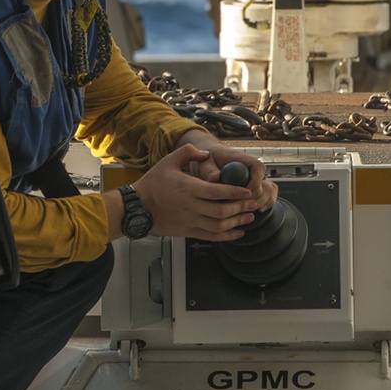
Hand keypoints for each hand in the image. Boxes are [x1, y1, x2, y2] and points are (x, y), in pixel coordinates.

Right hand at [130, 142, 270, 241]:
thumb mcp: (168, 161)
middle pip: (222, 211)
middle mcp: (191, 207)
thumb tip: (205, 153)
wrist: (137, 207)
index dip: (235, 192)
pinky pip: (211, 237)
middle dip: (240, 208)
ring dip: (237, 222)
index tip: (247, 191)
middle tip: (253, 203)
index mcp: (188, 188)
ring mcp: (190, 221)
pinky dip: (227, 236)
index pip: (217, 192)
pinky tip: (238, 232)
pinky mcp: (188, 231)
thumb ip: (188, 152)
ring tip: (249, 217)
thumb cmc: (152, 184)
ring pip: (219, 226)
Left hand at [177, 134, 277, 215]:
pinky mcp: (255, 186)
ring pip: (269, 191)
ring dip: (260, 203)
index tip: (244, 194)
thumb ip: (208, 170)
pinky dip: (265, 204)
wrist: (207, 163)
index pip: (257, 167)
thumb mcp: (203, 163)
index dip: (255, 182)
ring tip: (245, 212)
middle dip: (256, 198)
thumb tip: (214, 178)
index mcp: (241, 159)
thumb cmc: (205, 161)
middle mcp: (251, 168)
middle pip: (265, 183)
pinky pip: (268, 195)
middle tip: (241, 208)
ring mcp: (255, 178)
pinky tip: (257, 211)